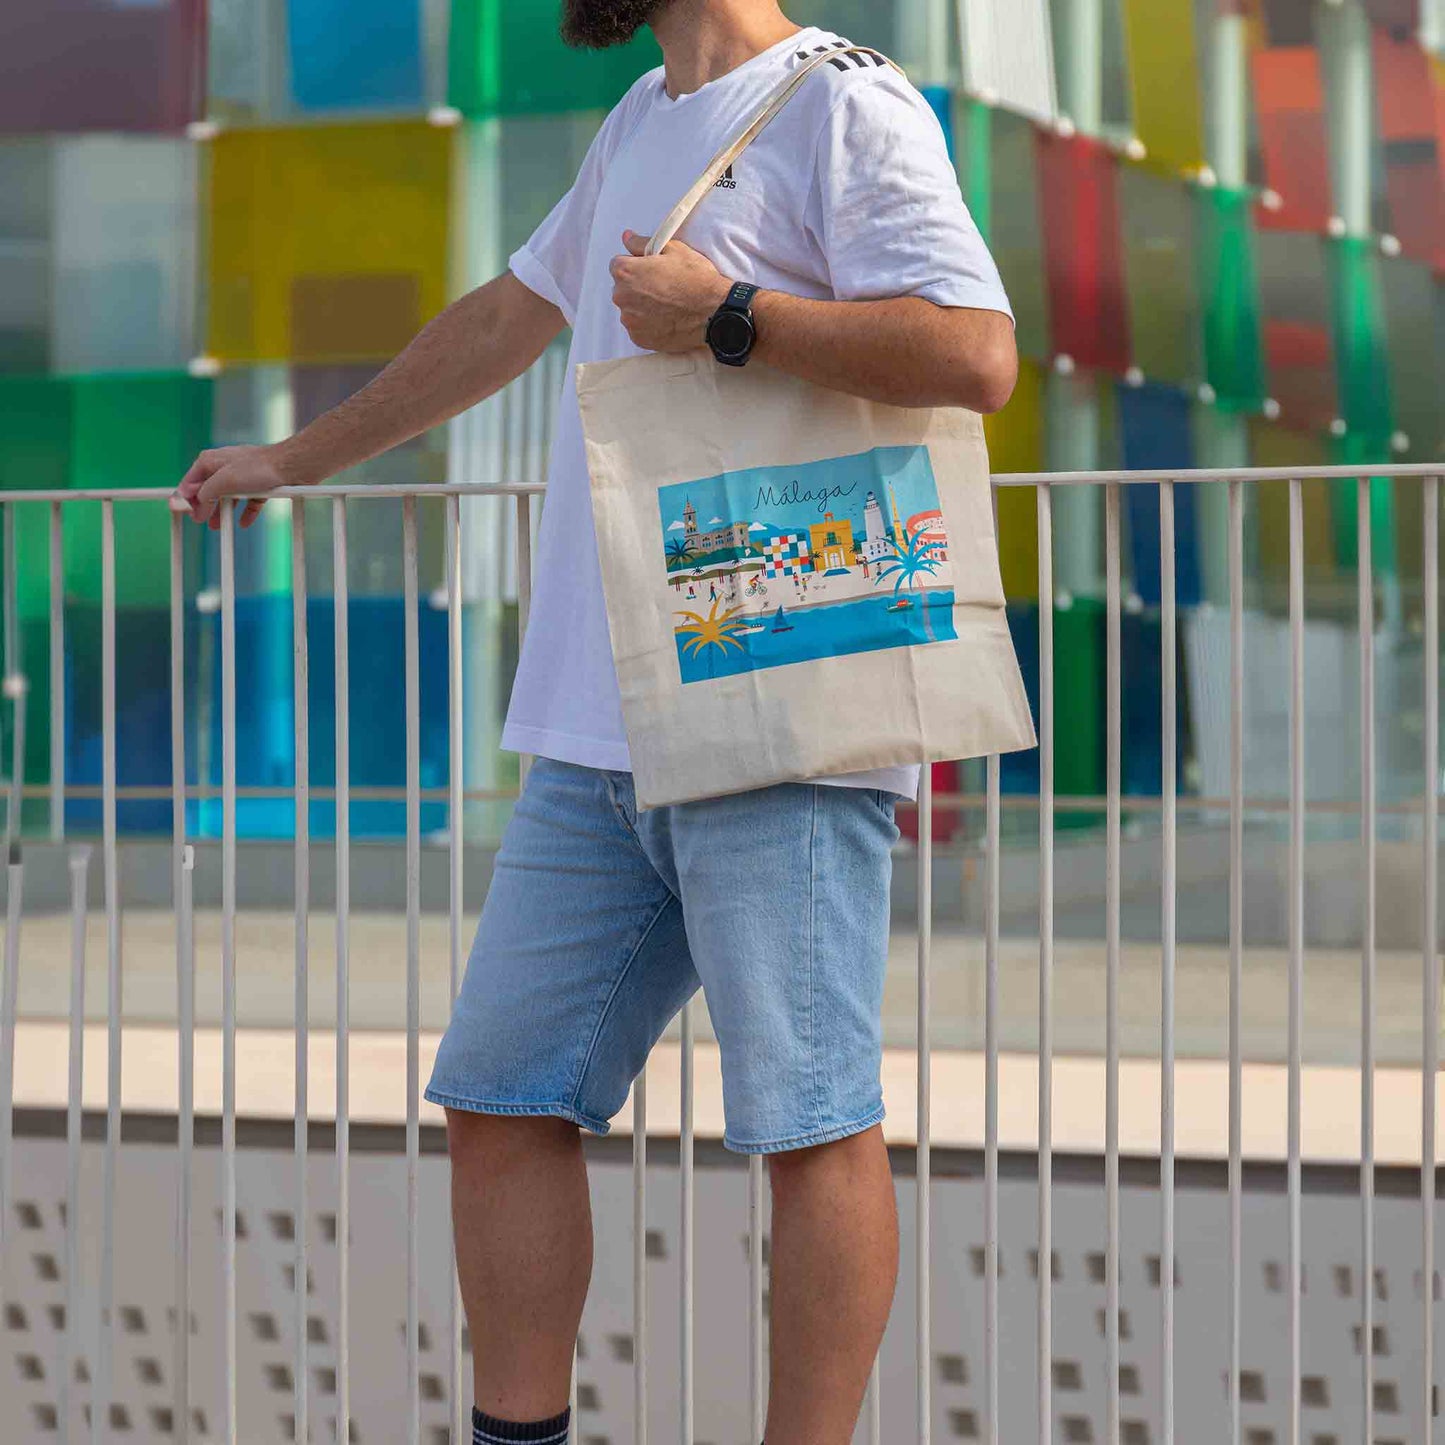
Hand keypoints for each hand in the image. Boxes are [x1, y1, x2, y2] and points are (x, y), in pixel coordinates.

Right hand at [171, 443, 304, 530]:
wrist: (291, 466)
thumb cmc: (258, 467)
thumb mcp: (224, 481)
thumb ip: (206, 493)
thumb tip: (196, 504)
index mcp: (211, 461)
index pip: (192, 482)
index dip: (187, 498)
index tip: (186, 513)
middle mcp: (225, 467)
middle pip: (209, 490)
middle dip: (204, 507)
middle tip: (201, 521)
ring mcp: (243, 476)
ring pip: (228, 497)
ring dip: (222, 512)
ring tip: (217, 526)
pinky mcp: (260, 485)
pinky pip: (249, 501)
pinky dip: (245, 512)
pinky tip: (244, 523)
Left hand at [609, 230, 732, 352]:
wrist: (713, 312)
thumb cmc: (695, 279)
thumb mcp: (673, 250)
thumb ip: (642, 243)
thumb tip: (627, 237)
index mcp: (626, 272)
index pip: (618, 265)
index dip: (636, 266)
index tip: (651, 271)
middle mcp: (622, 297)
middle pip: (622, 288)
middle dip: (637, 286)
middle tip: (662, 288)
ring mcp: (629, 320)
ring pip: (630, 309)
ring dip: (642, 306)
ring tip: (666, 305)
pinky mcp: (639, 338)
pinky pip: (638, 327)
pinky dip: (648, 323)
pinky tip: (666, 318)